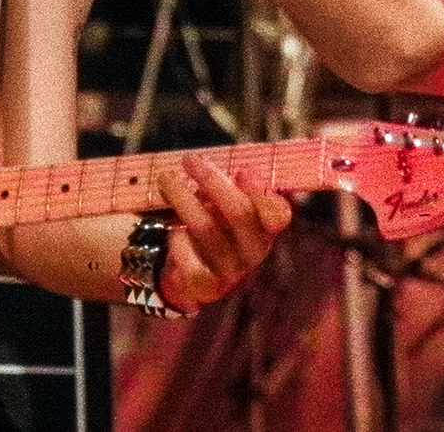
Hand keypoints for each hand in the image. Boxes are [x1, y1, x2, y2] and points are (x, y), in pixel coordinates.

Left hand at [151, 154, 294, 312]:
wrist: (196, 274)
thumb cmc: (216, 226)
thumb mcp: (226, 205)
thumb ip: (225, 187)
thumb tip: (205, 166)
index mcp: (266, 229)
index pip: (277, 214)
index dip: (261, 193)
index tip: (241, 171)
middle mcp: (254, 251)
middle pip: (239, 212)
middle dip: (213, 181)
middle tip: (189, 159)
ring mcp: (231, 271)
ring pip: (205, 228)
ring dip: (183, 198)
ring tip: (166, 179)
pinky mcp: (205, 285)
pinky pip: (186, 253)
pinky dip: (176, 235)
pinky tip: (173, 229)